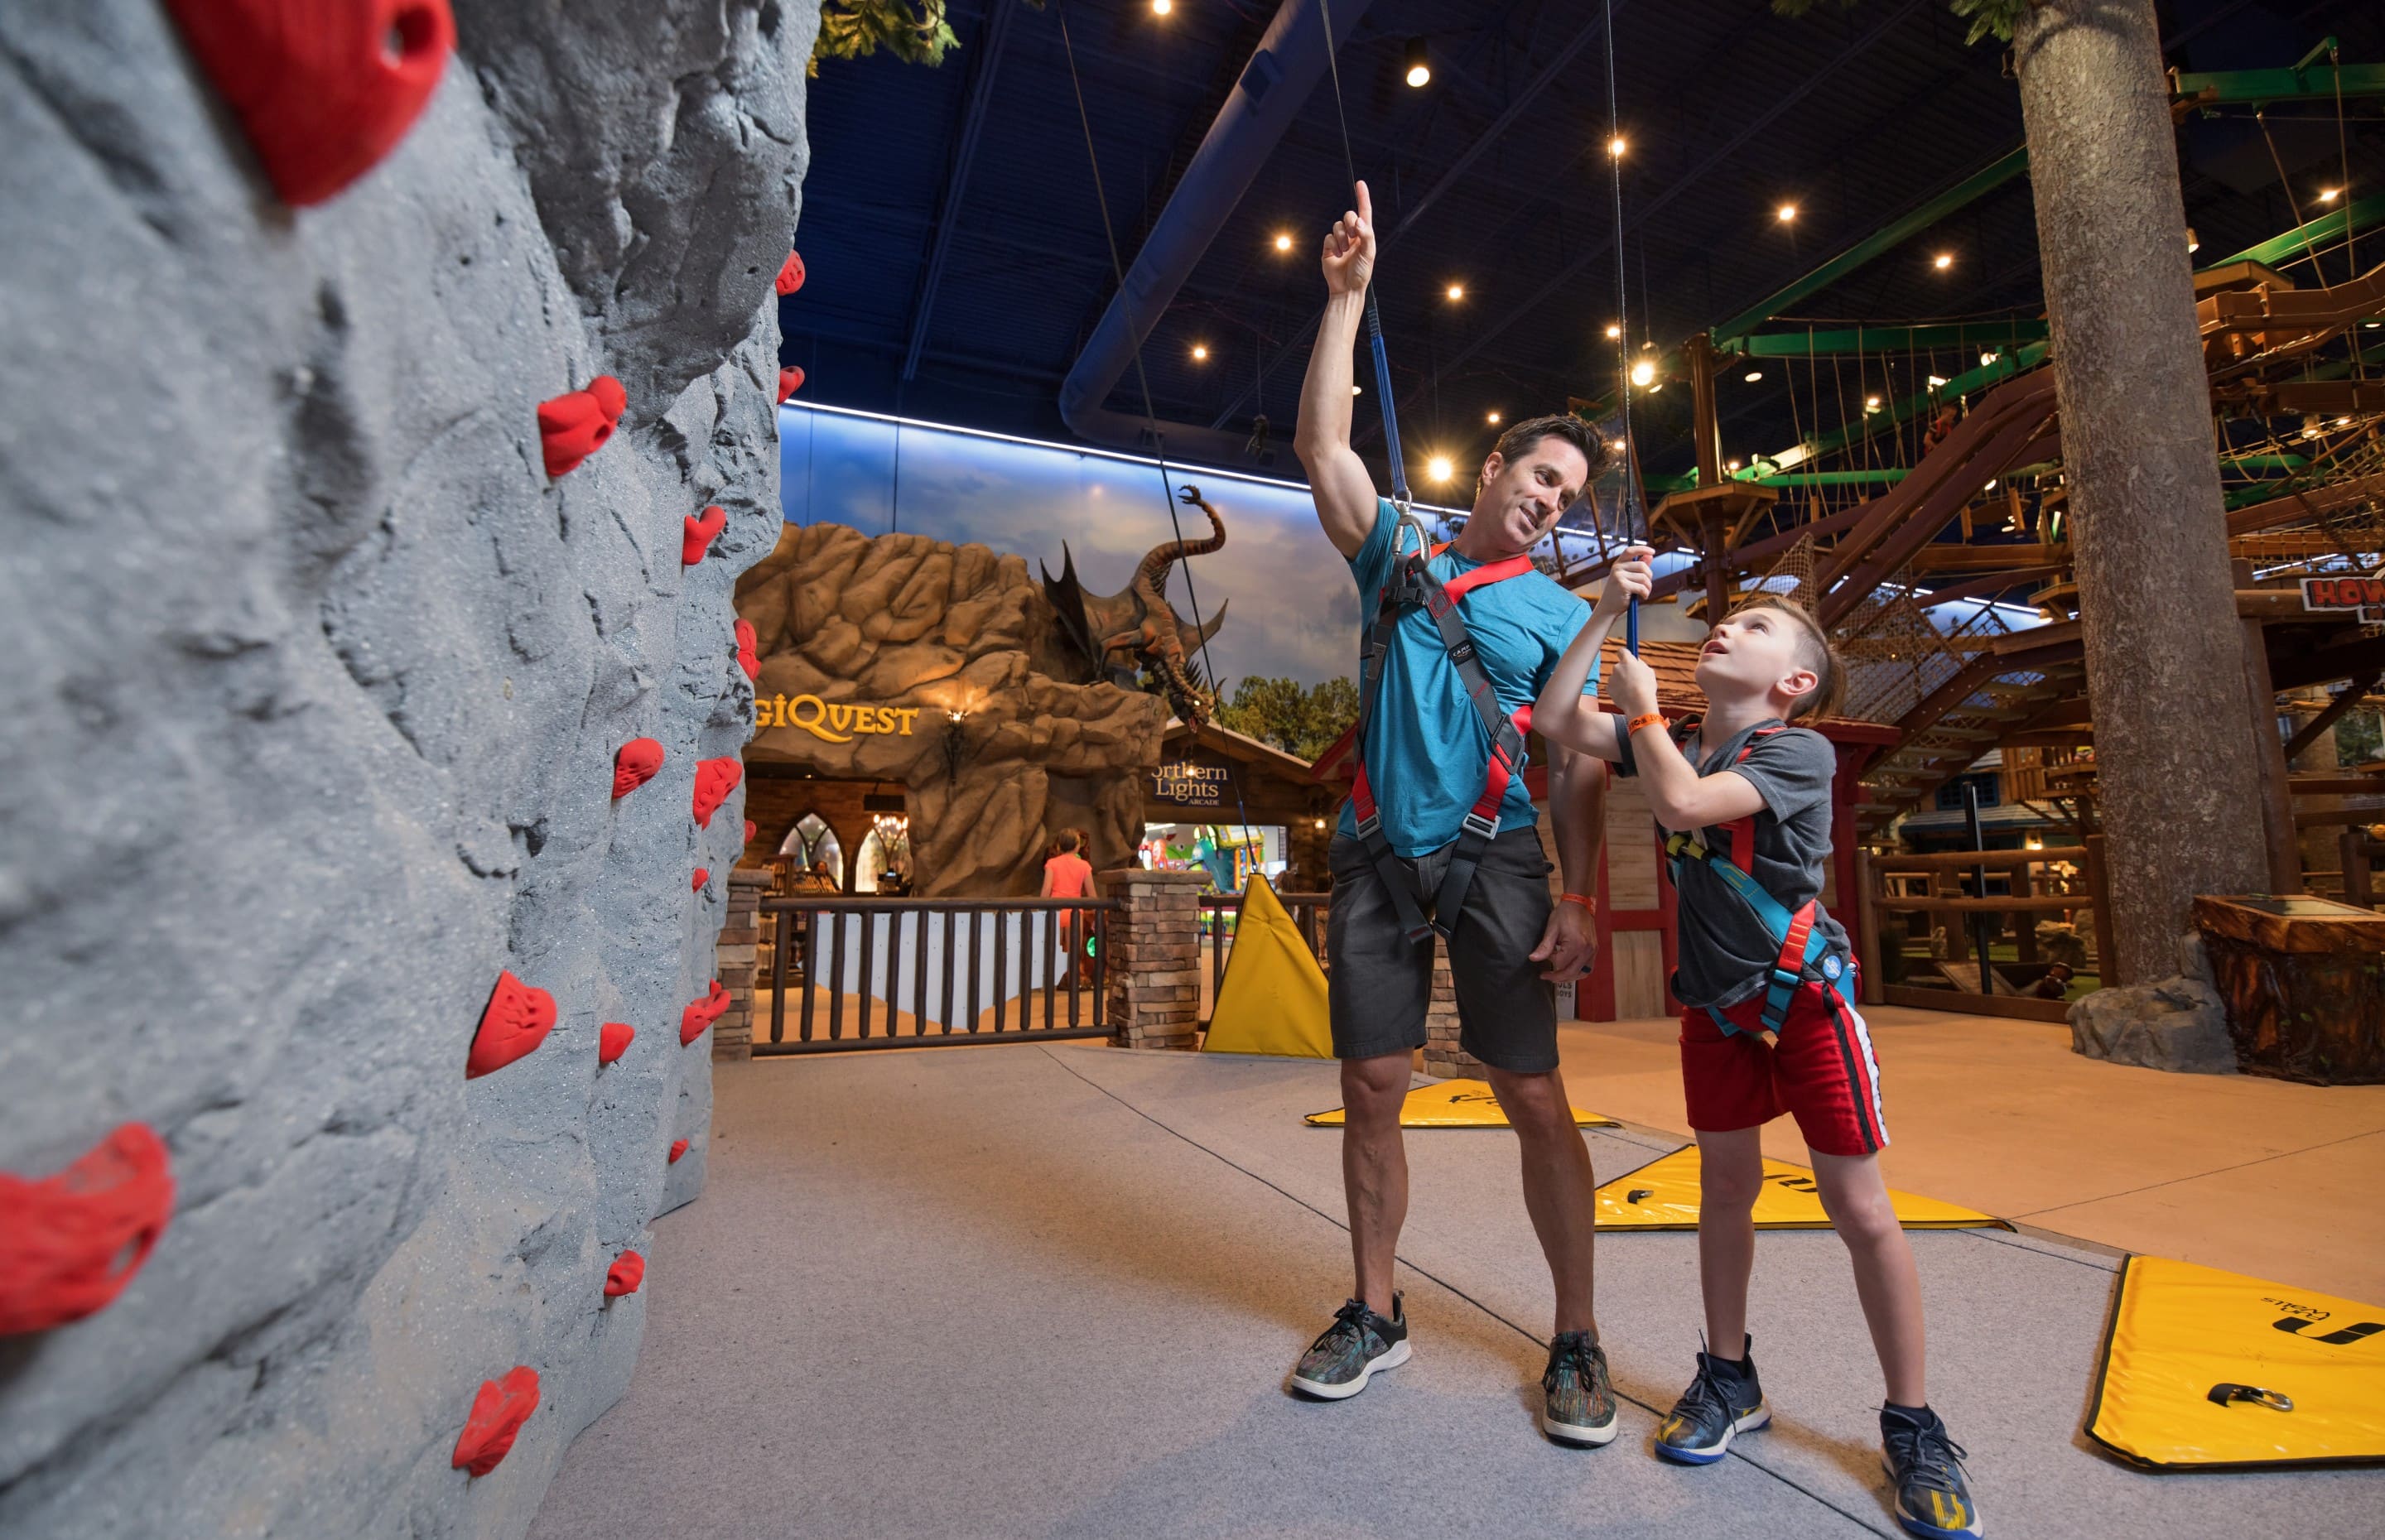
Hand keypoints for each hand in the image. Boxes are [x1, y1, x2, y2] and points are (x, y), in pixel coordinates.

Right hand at [1321, 180, 1375, 296]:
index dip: (1363, 197)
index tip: (1360, 183)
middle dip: (1350, 223)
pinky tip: (1336, 255)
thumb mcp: (1369, 254)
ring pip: (1337, 226)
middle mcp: (1353, 235)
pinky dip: (1333, 245)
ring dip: (1341, 238)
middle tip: (1353, 235)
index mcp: (1365, 234)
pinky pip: (1328, 237)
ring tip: (1344, 251)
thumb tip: (1359, 221)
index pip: (1365, 212)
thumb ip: (1366, 235)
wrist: (1346, 289)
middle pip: (1349, 215)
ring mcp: (1340, 241)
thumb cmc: (1361, 273)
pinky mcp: (1329, 247)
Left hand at [1530, 898, 1598, 982]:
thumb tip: (1533, 959)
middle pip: (1572, 973)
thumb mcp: (1552, 928)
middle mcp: (1587, 950)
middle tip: (1545, 976)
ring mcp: (1593, 951)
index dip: (1550, 963)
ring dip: (1569, 977)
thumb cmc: (1565, 914)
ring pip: (1582, 974)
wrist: (1580, 904)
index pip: (1560, 963)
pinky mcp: (1594, 950)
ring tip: (1557, 976)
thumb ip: (1544, 946)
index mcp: (1577, 945)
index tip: (1544, 959)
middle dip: (1557, 977)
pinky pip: (1588, 968)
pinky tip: (1568, 970)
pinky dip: (1578, 972)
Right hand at [1593, 544, 1653, 621]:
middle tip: (1647, 585)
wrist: (1608, 608)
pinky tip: (1643, 596)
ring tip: (1645, 593)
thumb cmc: (1619, 593)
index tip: (1653, 552)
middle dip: (1649, 576)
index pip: (1630, 551)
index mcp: (1618, 564)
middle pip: (1642, 566)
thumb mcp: (1629, 578)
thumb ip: (1639, 567)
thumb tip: (1650, 556)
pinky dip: (1646, 593)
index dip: (1642, 549)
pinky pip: (1642, 587)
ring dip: (1648, 587)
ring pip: (1644, 578)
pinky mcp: (1622, 585)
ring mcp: (1619, 576)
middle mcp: (1617, 568)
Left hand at [1611, 648, 1658, 718]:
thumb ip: (1640, 665)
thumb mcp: (1649, 672)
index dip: (1624, 654)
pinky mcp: (1608, 688)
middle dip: (1624, 671)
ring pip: (1616, 678)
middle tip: (1633, 679)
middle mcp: (1617, 667)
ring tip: (1632, 690)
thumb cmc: (1646, 687)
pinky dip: (1618, 691)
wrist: (1638, 703)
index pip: (1622, 651)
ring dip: (1622, 682)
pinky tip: (1626, 696)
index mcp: (1627, 661)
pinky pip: (1613, 687)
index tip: (1626, 657)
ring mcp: (1611, 678)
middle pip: (1619, 666)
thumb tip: (1636, 662)